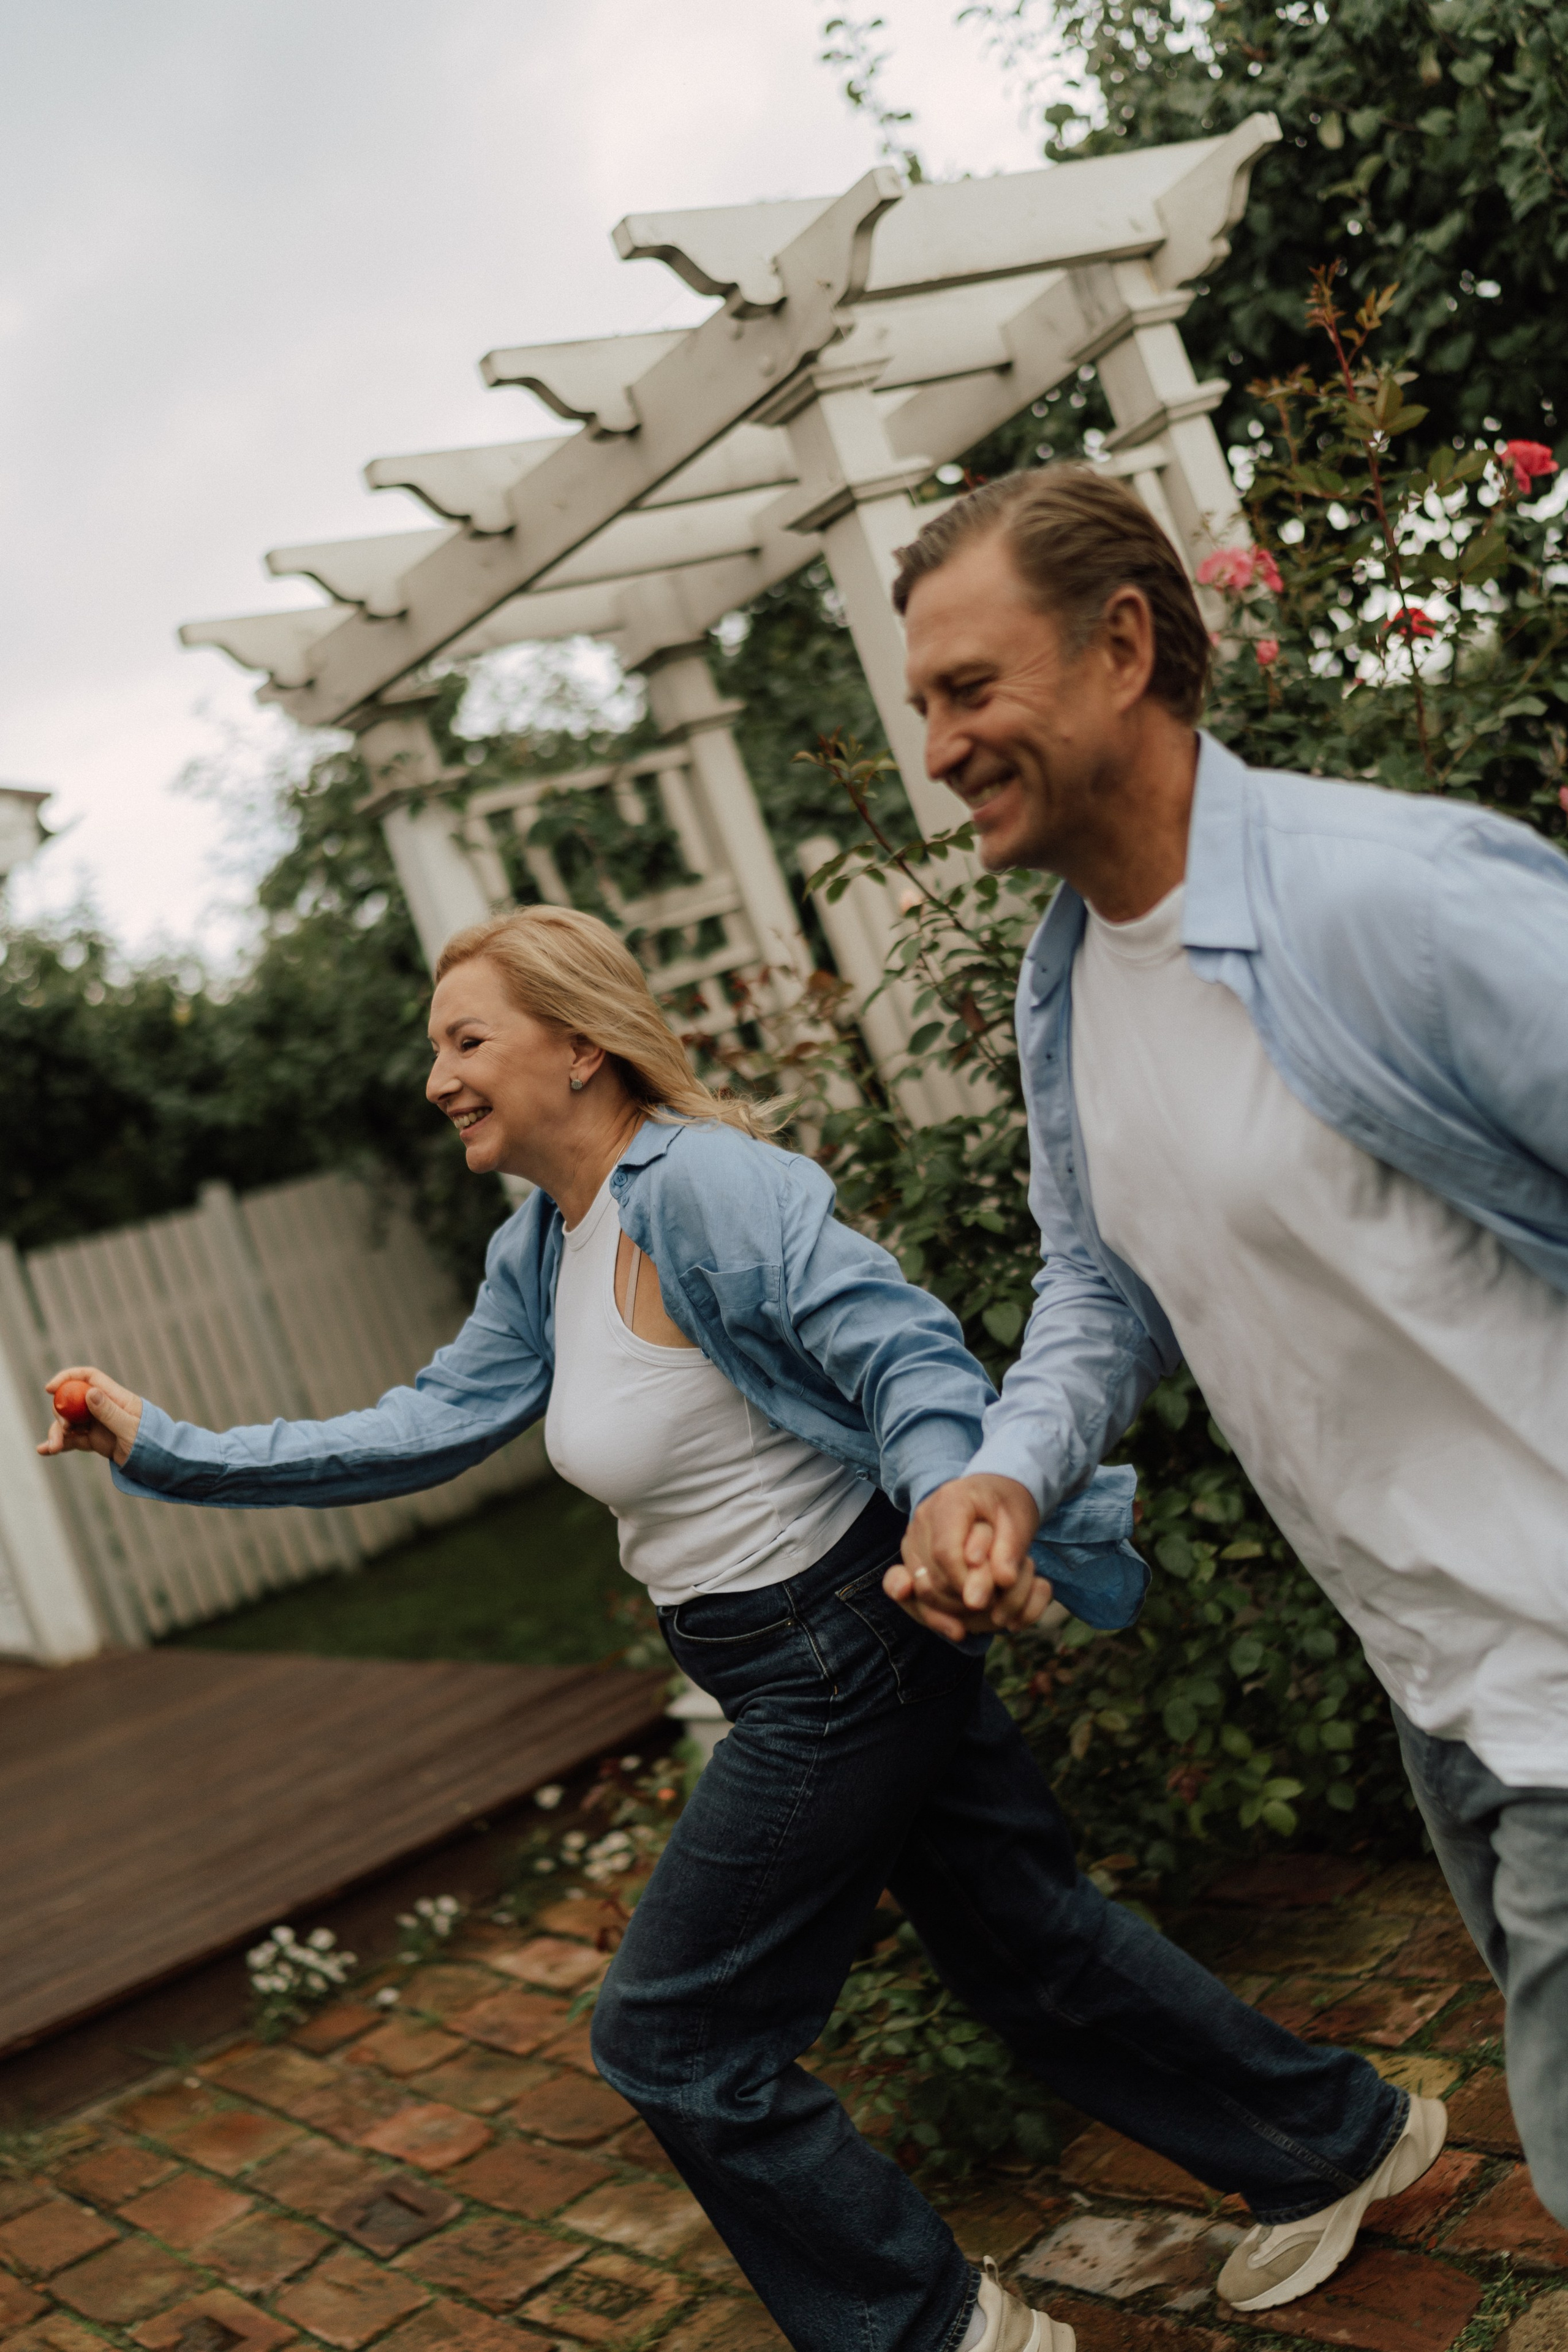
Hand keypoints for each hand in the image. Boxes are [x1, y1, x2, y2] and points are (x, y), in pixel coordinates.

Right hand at [37, 1368, 142, 1467]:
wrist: (160, 1463)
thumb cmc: (152, 1442)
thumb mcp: (130, 1428)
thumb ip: (110, 1412)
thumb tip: (90, 1392)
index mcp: (115, 1397)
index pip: (89, 1378)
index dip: (68, 1378)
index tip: (50, 1388)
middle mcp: (104, 1408)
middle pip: (73, 1401)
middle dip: (61, 1413)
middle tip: (63, 1428)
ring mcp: (98, 1424)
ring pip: (70, 1422)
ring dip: (57, 1433)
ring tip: (52, 1448)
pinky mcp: (95, 1440)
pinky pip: (73, 1439)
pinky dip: (60, 1443)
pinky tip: (45, 1450)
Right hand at [885, 1474, 1045, 1642]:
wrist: (992, 1494)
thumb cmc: (1007, 1507)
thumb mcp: (1019, 1522)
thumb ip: (1010, 1552)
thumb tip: (1003, 1582)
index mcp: (951, 1500)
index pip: (946, 1553)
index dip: (966, 1582)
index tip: (990, 1599)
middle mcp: (924, 1517)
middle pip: (932, 1574)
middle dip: (962, 1599)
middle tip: (993, 1606)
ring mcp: (913, 1536)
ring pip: (922, 1586)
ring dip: (952, 1609)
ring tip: (983, 1612)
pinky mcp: (912, 1555)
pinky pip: (913, 1591)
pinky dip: (935, 1614)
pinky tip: (957, 1629)